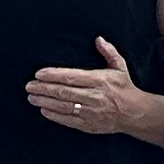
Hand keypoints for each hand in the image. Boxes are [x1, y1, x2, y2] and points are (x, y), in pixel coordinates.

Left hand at [27, 35, 144, 136]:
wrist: (135, 113)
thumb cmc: (125, 88)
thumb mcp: (120, 67)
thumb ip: (109, 52)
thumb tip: (98, 39)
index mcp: (99, 80)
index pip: (72, 76)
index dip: (54, 75)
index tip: (39, 73)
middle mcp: (94, 96)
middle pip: (64, 92)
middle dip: (44, 89)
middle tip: (29, 86)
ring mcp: (91, 112)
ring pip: (64, 106)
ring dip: (45, 102)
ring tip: (31, 97)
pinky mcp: (89, 125)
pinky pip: (68, 120)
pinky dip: (54, 115)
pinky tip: (43, 110)